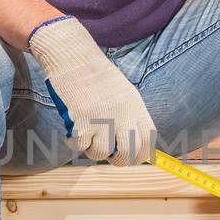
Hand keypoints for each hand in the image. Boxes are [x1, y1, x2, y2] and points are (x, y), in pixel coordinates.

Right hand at [27, 16, 156, 165]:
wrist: (75, 58)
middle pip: (128, 154)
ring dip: (92, 150)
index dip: (140, 155)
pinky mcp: (81, 121)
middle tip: (108, 153)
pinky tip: (71, 131)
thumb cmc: (97, 78)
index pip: (148, 141)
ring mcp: (102, 119)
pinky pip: (79, 146)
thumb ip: (131, 118)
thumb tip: (135, 149)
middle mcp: (122, 115)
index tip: (130, 157)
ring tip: (87, 137)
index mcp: (136, 108)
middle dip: (118, 160)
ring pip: (101, 153)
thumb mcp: (125, 94)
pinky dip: (73, 143)